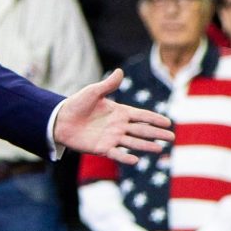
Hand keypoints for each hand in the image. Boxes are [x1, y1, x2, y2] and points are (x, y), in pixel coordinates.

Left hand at [54, 69, 172, 163]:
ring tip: (160, 149)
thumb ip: (108, 84)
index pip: (141, 115)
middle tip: (171, 137)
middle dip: (156, 133)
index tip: (168, 122)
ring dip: (146, 146)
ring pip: (133, 142)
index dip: (154, 118)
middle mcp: (118, 126)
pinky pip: (116, 154)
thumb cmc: (76, 104)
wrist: (59, 119)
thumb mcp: (93, 92)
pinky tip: (136, 160)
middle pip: (141, 130)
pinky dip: (125, 157)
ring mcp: (111, 138)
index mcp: (119, 112)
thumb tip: (120, 70)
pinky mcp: (102, 148)